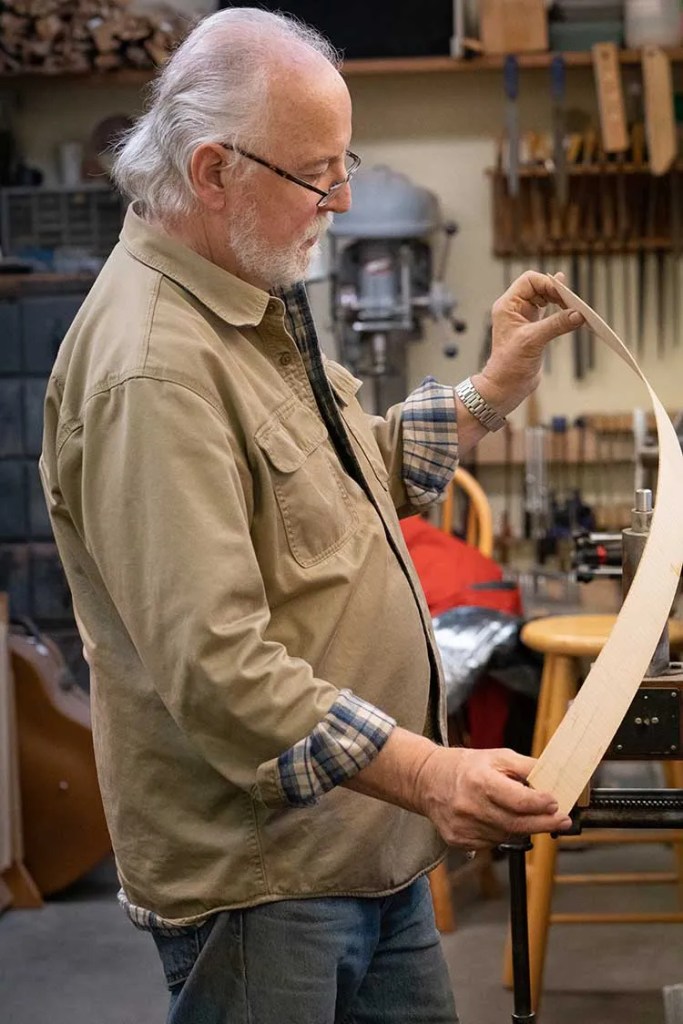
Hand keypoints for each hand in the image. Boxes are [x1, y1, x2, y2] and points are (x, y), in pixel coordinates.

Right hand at [415, 745, 571, 848]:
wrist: (428, 780)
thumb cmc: (466, 767)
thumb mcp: (498, 756)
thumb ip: (527, 767)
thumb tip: (556, 776)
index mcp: (480, 781)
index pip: (518, 800)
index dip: (541, 803)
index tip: (557, 802)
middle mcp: (469, 806)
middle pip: (516, 824)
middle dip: (544, 823)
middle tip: (562, 820)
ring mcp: (463, 827)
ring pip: (506, 835)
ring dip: (523, 827)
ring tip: (528, 815)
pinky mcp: (459, 841)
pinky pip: (492, 842)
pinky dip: (503, 833)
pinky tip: (500, 819)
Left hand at [475, 270, 583, 415]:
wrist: (505, 387)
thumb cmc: (509, 365)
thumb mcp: (533, 341)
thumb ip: (556, 325)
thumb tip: (578, 315)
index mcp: (508, 305)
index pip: (530, 281)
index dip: (548, 284)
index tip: (564, 296)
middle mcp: (515, 309)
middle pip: (539, 287)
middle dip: (556, 292)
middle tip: (573, 302)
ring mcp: (524, 318)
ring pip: (546, 299)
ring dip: (560, 302)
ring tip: (575, 308)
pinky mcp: (534, 329)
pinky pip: (550, 314)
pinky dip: (561, 313)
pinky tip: (572, 316)